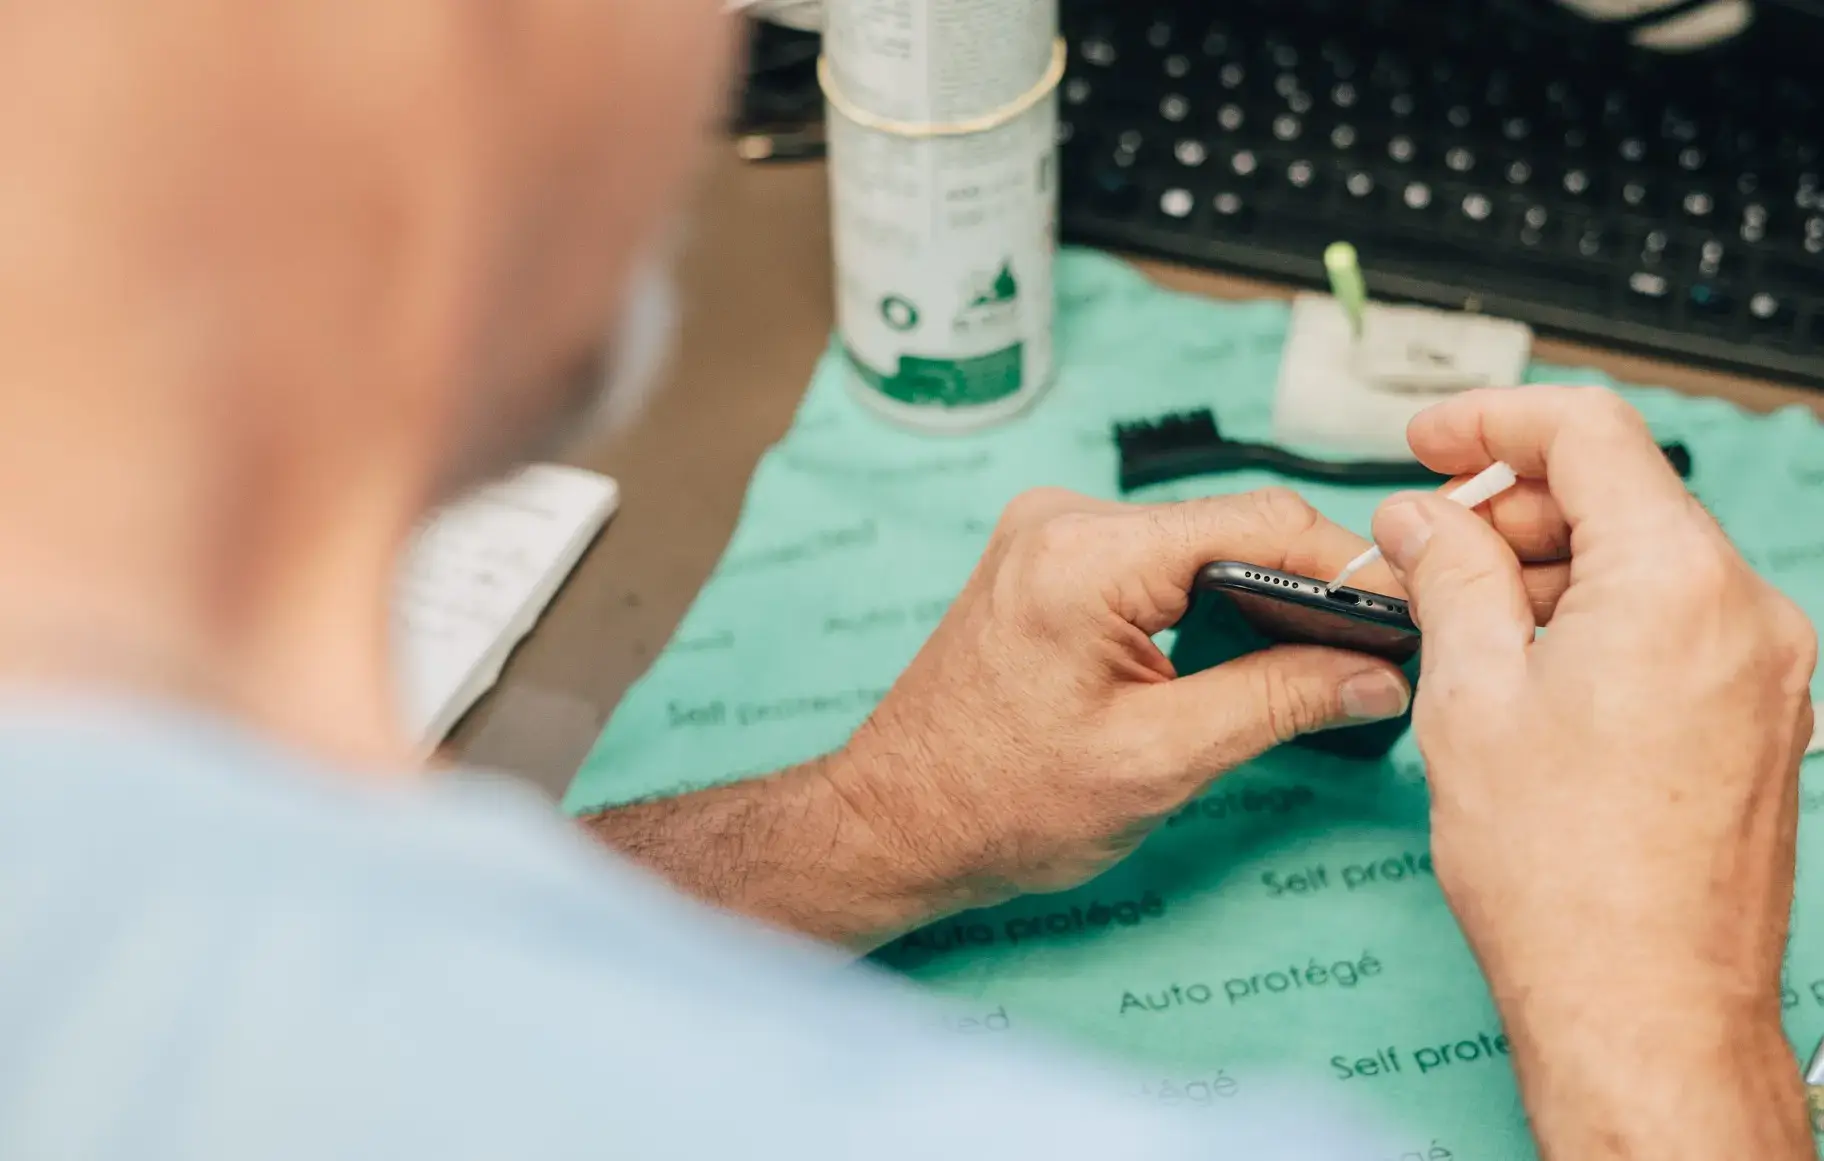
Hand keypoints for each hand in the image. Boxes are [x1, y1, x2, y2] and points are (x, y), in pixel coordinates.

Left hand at [830, 487, 1413, 910]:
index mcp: (1086, 554)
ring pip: (1200, 544)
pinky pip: (1159, 562)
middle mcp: (1064, 520)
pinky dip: (1210, 601)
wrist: (896, 822)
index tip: (1410, 613)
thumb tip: (1380, 675)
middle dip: (1309, 587)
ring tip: (1323, 663)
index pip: (1258, 523)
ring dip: (1261, 596)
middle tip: (1378, 654)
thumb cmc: (1000, 804)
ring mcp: (1051, 534)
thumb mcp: (1158, 761)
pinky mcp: (1050, 561)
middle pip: (1232, 526)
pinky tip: (1247, 652)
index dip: (1347, 566)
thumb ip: (1278, 702)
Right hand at [1369, 386, 1816, 1158]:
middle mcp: (1744, 614)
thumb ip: (1449, 575)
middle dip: (1511, 505)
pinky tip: (1521, 665)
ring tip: (1458, 618)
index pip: (1589, 432)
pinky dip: (1594, 617)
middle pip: (1621, 494)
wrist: (1644, 1008)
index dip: (1491, 420)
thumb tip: (1426, 517)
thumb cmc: (1565, 880)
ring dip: (1548, 566)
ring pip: (1646, 561)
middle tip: (1422, 545)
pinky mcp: (1759, 719)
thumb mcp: (1470, 695)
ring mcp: (1765, 670)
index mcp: (1675, 584)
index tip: (1429, 442)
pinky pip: (1673, 623)